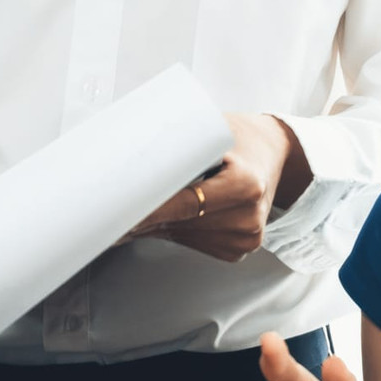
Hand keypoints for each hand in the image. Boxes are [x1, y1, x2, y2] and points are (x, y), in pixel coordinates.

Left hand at [126, 112, 308, 262]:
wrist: (273, 152)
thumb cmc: (239, 137)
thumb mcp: (213, 131)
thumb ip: (178, 148)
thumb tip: (125, 164)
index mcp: (246, 185)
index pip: (185, 203)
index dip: (149, 209)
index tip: (117, 211)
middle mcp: (249, 217)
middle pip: (181, 223)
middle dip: (143, 219)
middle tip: (106, 214)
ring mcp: (246, 237)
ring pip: (183, 235)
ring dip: (154, 227)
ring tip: (127, 214)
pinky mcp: (240, 249)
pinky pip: (195, 243)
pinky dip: (174, 231)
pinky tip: (160, 220)